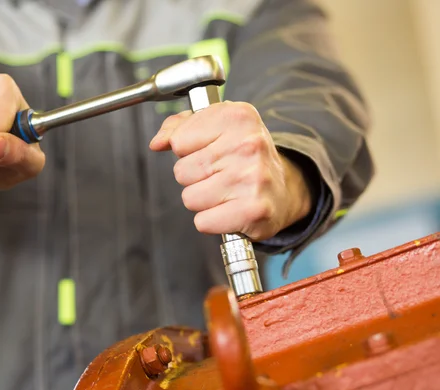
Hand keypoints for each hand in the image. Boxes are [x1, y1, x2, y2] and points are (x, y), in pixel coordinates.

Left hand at [149, 101, 311, 241]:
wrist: (283, 190)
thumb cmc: (243, 157)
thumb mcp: (216, 128)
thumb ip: (179, 128)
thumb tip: (158, 142)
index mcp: (237, 117)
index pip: (178, 141)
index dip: (187, 150)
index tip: (209, 151)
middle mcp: (248, 144)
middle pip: (181, 171)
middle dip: (194, 178)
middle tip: (219, 175)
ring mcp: (252, 178)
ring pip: (190, 198)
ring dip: (202, 200)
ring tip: (225, 192)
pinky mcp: (253, 210)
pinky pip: (203, 222)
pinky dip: (212, 221)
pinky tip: (229, 209)